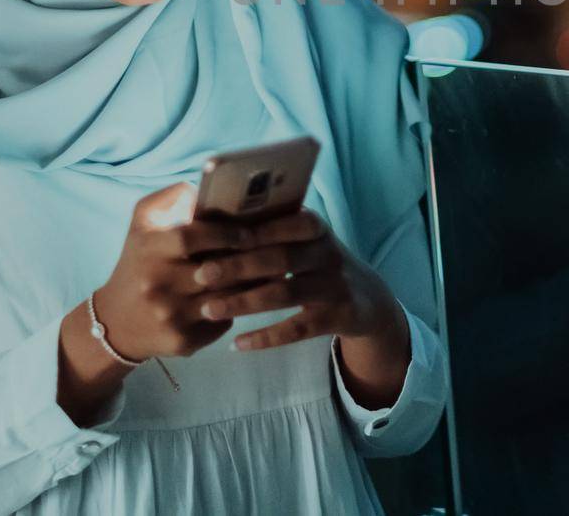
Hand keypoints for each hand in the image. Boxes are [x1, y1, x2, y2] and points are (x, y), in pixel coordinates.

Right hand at [87, 181, 268, 361]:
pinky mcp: (182, 342)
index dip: (224, 233)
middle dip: (248, 261)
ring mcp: (170, 316)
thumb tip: (204, 188)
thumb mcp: (142, 224)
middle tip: (274, 251)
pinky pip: (222, 323)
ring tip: (274, 272)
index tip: (248, 233)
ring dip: (253, 286)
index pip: (191, 237)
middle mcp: (157, 284)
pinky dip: (237, 310)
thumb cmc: (138, 263)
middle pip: (216, 271)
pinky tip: (253, 299)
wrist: (115, 322)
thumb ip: (170, 198)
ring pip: (227, 299)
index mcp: (149, 249)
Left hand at [193, 207, 401, 352]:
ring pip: (286, 293)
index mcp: (315, 227)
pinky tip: (238, 344)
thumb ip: (271, 231)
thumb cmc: (318, 263)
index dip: (249, 232)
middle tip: (200, 275)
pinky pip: (297, 329)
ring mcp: (335, 286)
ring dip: (245, 302)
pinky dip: (266, 337)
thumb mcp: (305, 241)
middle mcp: (328, 253)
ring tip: (209, 310)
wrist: (368, 299)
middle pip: (280, 258)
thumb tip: (213, 224)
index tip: (212, 239)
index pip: (283, 222)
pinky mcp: (338, 317)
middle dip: (238, 266)